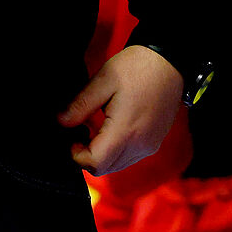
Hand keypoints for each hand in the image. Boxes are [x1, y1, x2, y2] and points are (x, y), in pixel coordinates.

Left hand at [57, 44, 182, 175]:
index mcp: (125, 131)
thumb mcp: (103, 80)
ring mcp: (149, 145)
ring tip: (96, 130)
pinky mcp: (154, 142)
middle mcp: (140, 145)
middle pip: (105, 169)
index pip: (95, 163)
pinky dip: (116, 152)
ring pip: (117, 165)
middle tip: (80, 134)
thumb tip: (61, 122)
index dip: (77, 156)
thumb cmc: (138, 67)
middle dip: (88, 157)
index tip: (72, 139)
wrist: (170, 62)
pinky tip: (112, 131)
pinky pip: (130, 158)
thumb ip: (80, 105)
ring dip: (102, 156)